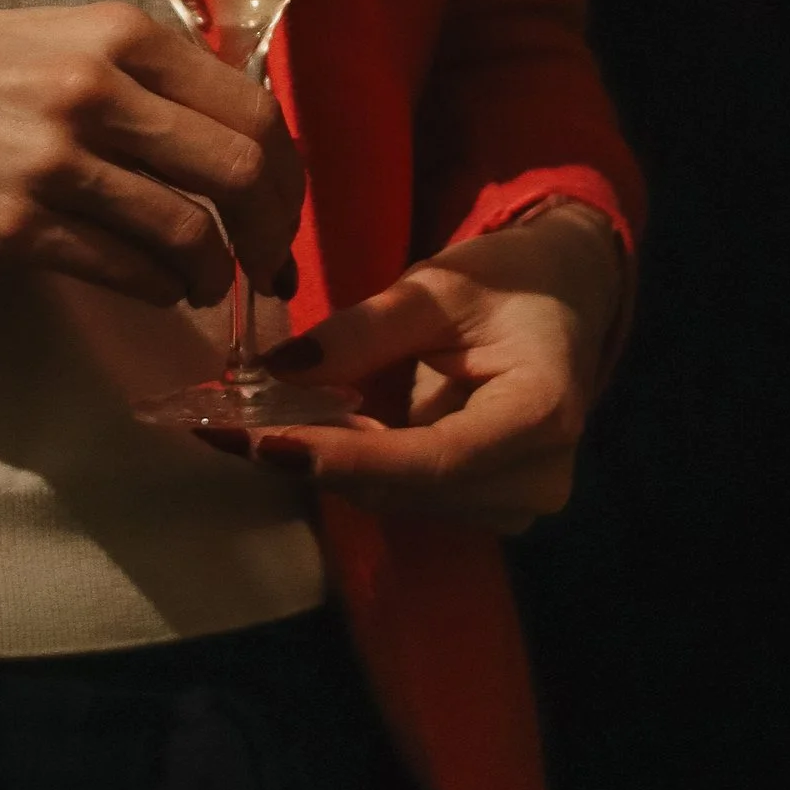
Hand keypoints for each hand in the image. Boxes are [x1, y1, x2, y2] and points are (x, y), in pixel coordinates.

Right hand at [0, 4, 302, 309]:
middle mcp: (94, 92)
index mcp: (118, 34)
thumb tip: (244, 138)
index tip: (283, 202)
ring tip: (206, 280)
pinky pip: (126, 272)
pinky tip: (157, 284)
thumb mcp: (67, 34)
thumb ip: (151, 73)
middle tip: (266, 255)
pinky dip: (160, 288)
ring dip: (215, 271)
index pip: (252, 106)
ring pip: (187, 233)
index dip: (288, 169)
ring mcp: (54, 164)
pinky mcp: (16, 229)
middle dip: (271, 228)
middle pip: (239, 171)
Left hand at [231, 204, 629, 529]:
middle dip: (314, 457)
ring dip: (324, 463)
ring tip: (254, 422)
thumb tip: (272, 372)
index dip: (344, 456)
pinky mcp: (488, 508)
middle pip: (405, 488)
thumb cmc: (508, 281)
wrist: (563, 300)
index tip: (263, 442)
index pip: (433, 458)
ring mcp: (516, 505)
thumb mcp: (436, 287)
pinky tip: (305, 431)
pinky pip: (403, 496)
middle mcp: (536, 480)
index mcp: (542, 415)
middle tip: (225, 425)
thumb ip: (361, 332)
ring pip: (395, 500)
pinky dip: (350, 466)